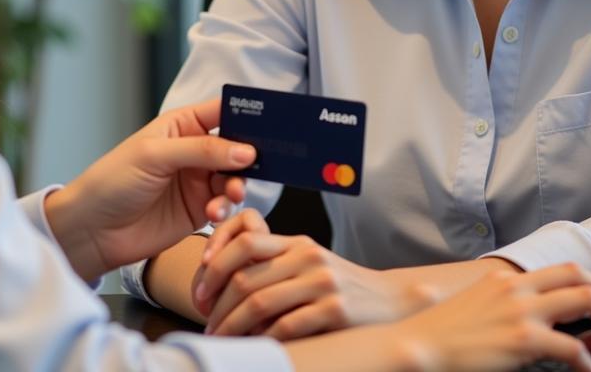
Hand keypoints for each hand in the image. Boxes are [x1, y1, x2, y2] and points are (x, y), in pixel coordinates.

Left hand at [44, 98, 254, 280]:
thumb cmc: (113, 180)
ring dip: (236, 185)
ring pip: (234, 177)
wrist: (92, 230)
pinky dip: (225, 209)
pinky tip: (213, 214)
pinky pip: (224, 205)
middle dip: (249, 155)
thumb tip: (245, 150)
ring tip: (229, 195)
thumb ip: (202, 150)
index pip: (223, 112)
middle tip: (257, 165)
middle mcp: (195, 151)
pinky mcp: (198, 210)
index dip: (247, 115)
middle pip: (237, 146)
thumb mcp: (155, 156)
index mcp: (183, 125)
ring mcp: (198, 181)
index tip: (271, 123)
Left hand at [194, 209, 426, 338]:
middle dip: (218, 307)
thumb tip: (224, 289)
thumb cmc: (340, 287)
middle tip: (206, 327)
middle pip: (246, 277)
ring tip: (222, 342)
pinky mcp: (334, 309)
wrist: (389, 302)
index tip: (201, 292)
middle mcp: (307, 257)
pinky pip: (286, 327)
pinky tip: (255, 349)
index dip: (215, 266)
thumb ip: (275, 267)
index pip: (245, 240)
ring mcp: (321, 282)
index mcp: (297, 242)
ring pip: (260, 303)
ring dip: (233, 328)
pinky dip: (264, 340)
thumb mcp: (308, 265)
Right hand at [396, 263, 590, 371]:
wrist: (419, 345)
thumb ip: (522, 317)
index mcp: (507, 279)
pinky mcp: (522, 338)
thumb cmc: (447, 338)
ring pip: (585, 299)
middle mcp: (517, 286)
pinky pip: (572, 349)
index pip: (564, 270)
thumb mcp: (486, 318)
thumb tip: (557, 326)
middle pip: (580, 276)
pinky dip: (589, 361)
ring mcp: (521, 310)